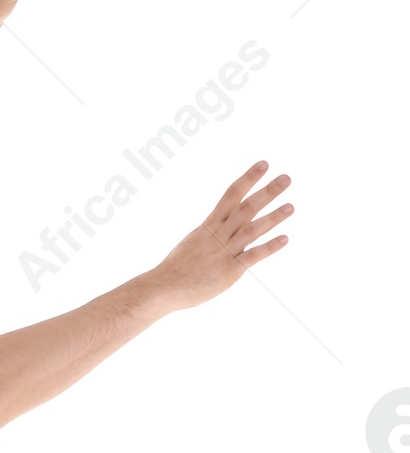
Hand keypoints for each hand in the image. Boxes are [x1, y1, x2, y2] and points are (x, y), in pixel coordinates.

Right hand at [153, 162, 293, 308]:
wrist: (162, 288)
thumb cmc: (176, 268)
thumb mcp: (193, 242)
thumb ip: (210, 233)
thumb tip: (219, 224)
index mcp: (209, 225)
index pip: (231, 195)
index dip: (248, 178)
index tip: (264, 164)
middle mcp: (218, 235)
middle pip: (245, 208)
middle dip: (266, 192)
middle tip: (286, 178)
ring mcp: (223, 252)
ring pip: (251, 230)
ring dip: (273, 217)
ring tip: (291, 206)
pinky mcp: (229, 271)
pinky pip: (252, 256)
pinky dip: (269, 247)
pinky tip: (285, 239)